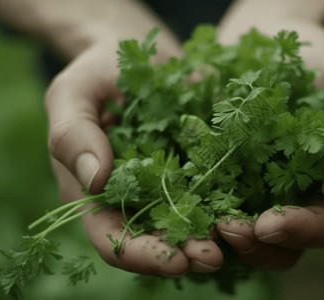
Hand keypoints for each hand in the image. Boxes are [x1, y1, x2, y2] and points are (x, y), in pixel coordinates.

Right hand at [46, 38, 223, 275]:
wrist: (136, 52)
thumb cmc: (95, 73)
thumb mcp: (72, 95)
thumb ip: (73, 134)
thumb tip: (93, 178)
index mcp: (97, 194)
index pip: (114, 241)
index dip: (142, 256)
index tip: (173, 260)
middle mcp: (137, 197)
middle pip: (159, 239)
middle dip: (186, 252)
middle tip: (213, 256)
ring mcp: (172, 183)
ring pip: (194, 220)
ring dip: (214, 233)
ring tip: (237, 234)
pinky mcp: (200, 163)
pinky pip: (218, 185)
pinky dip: (233, 198)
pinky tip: (250, 203)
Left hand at [216, 19, 323, 269]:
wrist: (273, 39)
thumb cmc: (319, 60)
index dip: (303, 230)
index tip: (269, 223)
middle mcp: (298, 198)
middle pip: (284, 246)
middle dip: (257, 245)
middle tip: (230, 229)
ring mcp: (259, 192)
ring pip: (246, 237)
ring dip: (226, 237)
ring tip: (206, 223)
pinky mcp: (226, 178)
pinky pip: (212, 204)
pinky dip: (198, 208)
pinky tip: (182, 198)